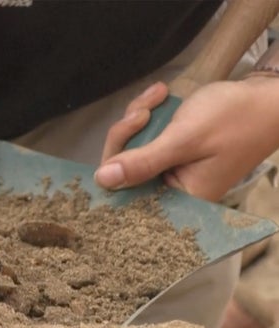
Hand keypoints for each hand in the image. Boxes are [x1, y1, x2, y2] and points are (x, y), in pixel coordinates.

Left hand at [95, 78, 278, 201]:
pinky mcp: (174, 149)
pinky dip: (150, 113)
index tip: (128, 128)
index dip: (116, 163)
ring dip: (139, 116)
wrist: (270, 95)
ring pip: (132, 147)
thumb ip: (143, 162)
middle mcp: (174, 188)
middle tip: (145, 109)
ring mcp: (173, 167)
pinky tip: (162, 93)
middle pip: (125, 168)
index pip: (128, 192)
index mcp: (180, 198)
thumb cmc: (234, 118)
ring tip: (160, 94)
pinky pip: (147, 136)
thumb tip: (102, 181)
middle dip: (129, 132)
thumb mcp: (184, 140)